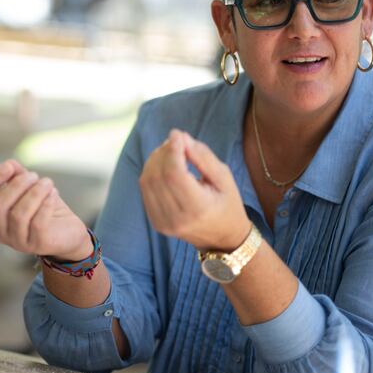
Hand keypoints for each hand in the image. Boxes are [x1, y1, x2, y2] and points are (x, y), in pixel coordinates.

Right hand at [0, 160, 90, 260]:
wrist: (68, 234)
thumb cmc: (45, 210)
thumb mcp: (29, 189)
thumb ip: (17, 176)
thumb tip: (10, 165)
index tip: (9, 166)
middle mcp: (1, 230)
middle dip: (17, 184)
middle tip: (34, 176)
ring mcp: (18, 241)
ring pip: (18, 215)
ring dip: (34, 193)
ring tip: (47, 183)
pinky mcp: (37, 244)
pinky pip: (37, 223)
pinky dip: (46, 204)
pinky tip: (53, 194)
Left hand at [138, 130, 248, 251]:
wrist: (223, 239)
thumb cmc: (227, 204)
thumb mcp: (224, 177)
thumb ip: (203, 156)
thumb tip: (180, 137)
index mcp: (198, 208)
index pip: (175, 174)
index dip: (172, 150)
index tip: (177, 134)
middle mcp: (177, 218)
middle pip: (158, 176)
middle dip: (163, 152)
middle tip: (175, 141)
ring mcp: (163, 222)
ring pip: (147, 182)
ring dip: (154, 160)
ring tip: (169, 151)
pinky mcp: (156, 222)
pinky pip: (145, 191)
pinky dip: (151, 173)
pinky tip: (163, 166)